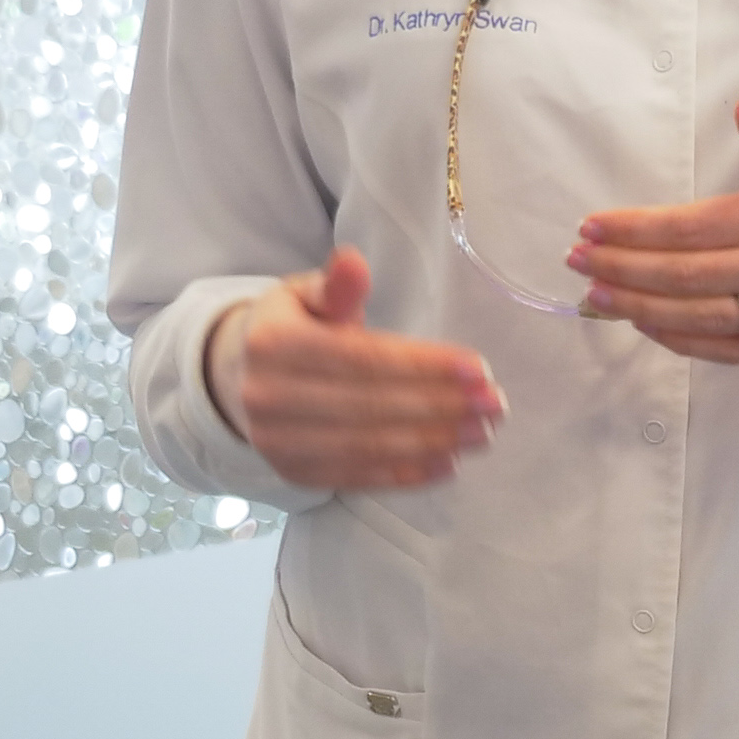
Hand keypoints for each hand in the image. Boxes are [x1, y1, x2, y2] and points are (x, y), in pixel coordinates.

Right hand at [205, 248, 503, 487]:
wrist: (241, 378)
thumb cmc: (294, 328)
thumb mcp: (308, 295)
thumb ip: (336, 286)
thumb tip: (353, 261)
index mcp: (273, 343)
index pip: (363, 358)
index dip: (425, 365)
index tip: (480, 368)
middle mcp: (268, 397)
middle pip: (372, 406)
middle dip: (443, 407)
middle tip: (496, 405)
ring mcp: (278, 443)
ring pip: (370, 446)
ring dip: (436, 442)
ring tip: (484, 433)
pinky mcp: (295, 475)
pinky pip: (360, 477)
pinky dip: (409, 474)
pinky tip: (450, 462)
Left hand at [565, 99, 738, 362]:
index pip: (696, 226)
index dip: (637, 230)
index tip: (593, 228)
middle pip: (689, 275)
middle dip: (623, 270)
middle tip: (578, 263)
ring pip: (706, 318)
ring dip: (642, 310)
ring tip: (599, 297)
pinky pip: (736, 351)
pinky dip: (687, 342)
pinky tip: (651, 326)